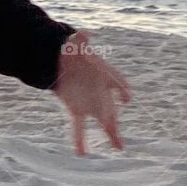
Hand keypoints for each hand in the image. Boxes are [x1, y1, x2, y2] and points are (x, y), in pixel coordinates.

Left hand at [52, 30, 131, 154]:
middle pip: (112, 107)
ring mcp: (91, 102)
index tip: (126, 96)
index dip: (122, 88)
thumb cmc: (74, 52)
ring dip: (110, 133)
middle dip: (115, 120)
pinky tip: (81, 152)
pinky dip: (80, 138)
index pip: (118, 82)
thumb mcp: (75, 43)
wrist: (60, 61)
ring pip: (103, 119)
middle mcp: (102, 91)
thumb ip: (80, 40)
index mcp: (106, 75)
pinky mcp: (77, 109)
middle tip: (120, 137)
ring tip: (119, 147)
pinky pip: (79, 126)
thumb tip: (84, 33)